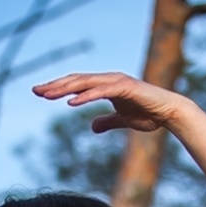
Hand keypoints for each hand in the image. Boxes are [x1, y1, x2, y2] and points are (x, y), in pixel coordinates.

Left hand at [32, 72, 191, 133]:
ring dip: (65, 88)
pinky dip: (86, 95)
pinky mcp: (126, 88)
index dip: (58, 88)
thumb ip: (106, 121)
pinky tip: (71, 102)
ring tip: (48, 95)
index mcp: (106, 85)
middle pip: (76, 80)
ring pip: (85, 82)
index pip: (77, 84)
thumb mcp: (121, 121)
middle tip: (35, 91)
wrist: (170, 112)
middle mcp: (109, 79)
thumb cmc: (148, 115)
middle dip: (55, 85)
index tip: (40, 93)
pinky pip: (102, 91)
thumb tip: (93, 126)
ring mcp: (117, 82)